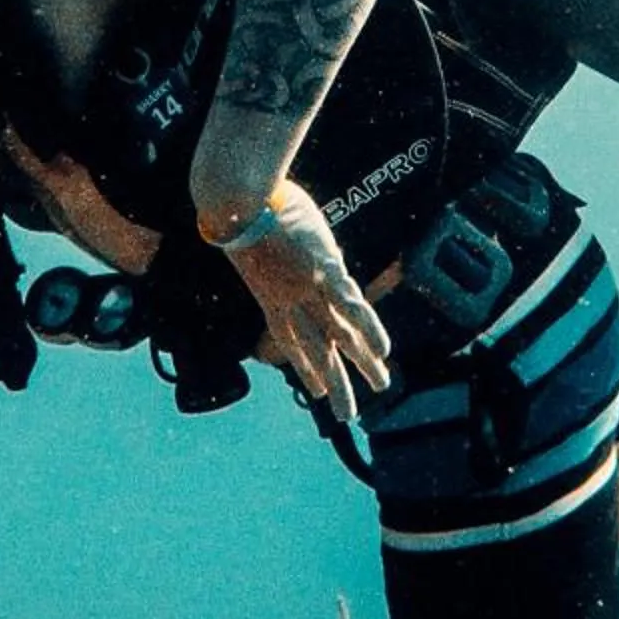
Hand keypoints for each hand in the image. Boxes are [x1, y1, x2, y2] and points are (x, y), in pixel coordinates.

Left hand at [221, 187, 392, 419]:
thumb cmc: (243, 212)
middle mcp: (290, 301)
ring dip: (361, 362)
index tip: (316, 391)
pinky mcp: (323, 270)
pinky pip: (349, 305)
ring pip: (339, 333)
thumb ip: (288, 256)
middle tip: (346, 416)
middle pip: (317, 350)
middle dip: (334, 383)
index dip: (304, 368)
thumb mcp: (260, 241)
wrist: (235, 203)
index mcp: (269, 297)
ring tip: (381, 385)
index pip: (290, 341)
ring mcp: (307, 288)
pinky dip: (367, 328)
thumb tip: (322, 259)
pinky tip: (383, 348)